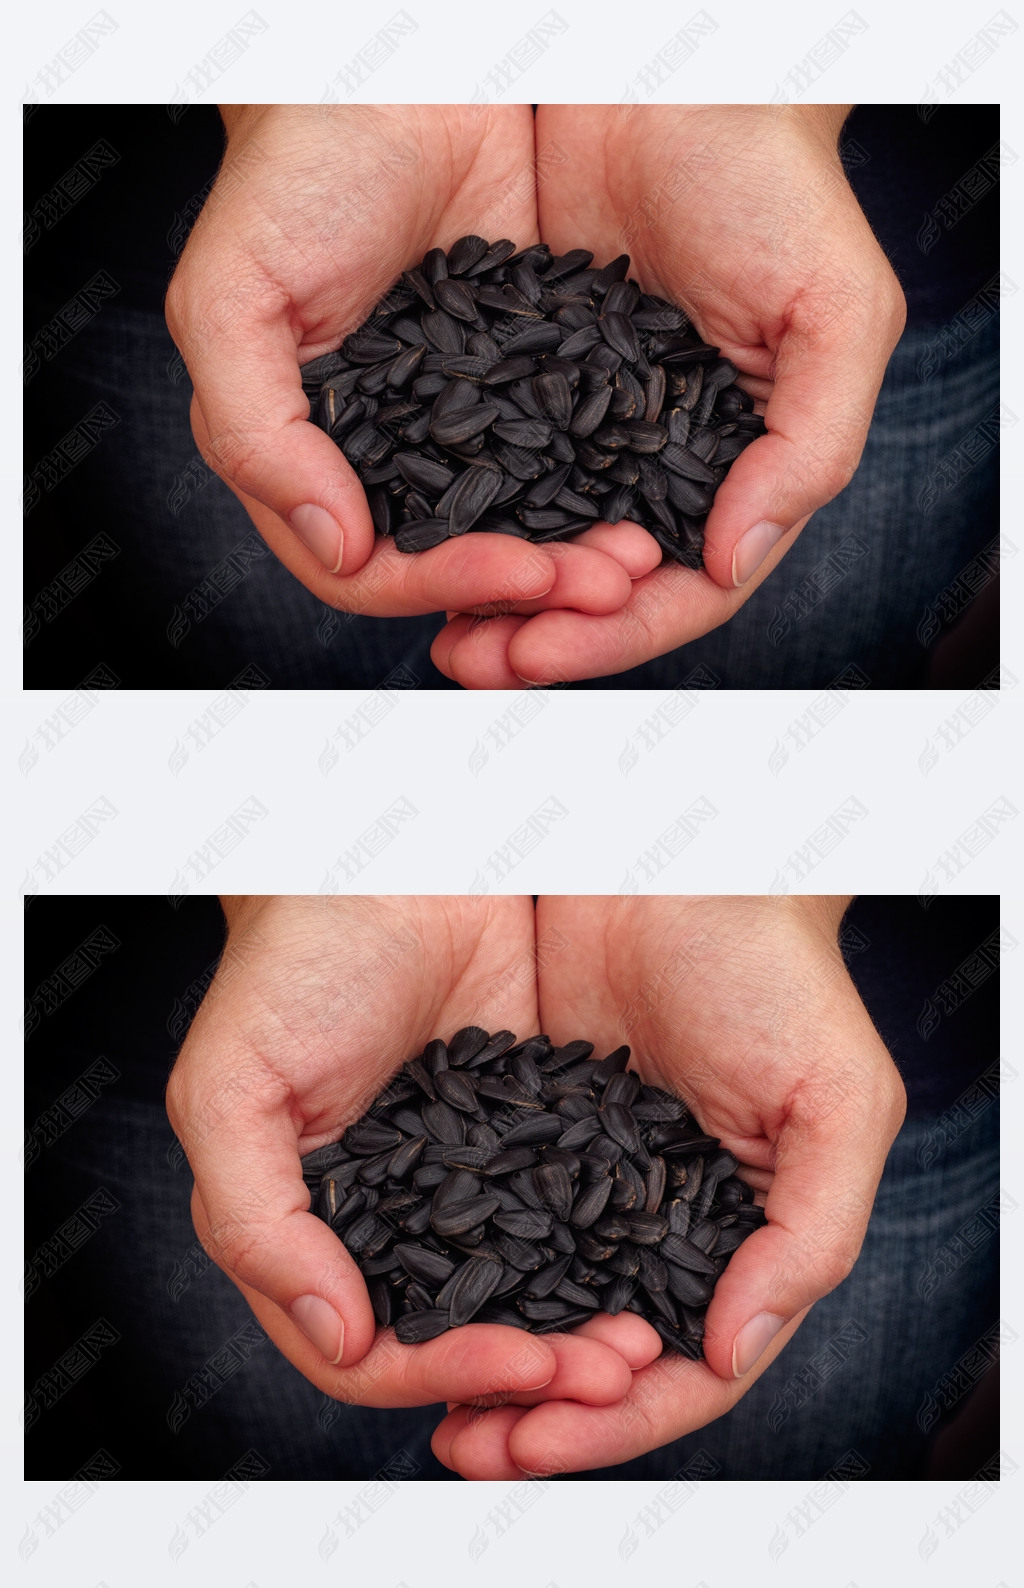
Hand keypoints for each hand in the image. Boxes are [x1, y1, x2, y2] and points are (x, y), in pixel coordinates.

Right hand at [165, 106, 635, 623]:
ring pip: (517, 527)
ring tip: (639, 559)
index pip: (365, 569)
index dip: (440, 584)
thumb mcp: (232, 299)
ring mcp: (460, 424)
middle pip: (452, 564)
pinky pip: (568, 460)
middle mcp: (385, 456)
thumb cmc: (296, 172)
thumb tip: (336, 544)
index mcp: (307, 457)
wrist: (399, 75)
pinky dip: (606, 491)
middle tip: (607, 583)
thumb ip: (255, 431)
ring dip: (576, 556)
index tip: (519, 570)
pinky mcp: (528, 382)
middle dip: (528, 583)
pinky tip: (653, 507)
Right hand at [166, 896, 642, 1412]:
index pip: (365, 1352)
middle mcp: (387, 1221)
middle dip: (530, 1369)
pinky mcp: (529, 1134)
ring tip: (641, 1345)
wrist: (393, 863)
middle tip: (608, 1373)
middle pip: (456, 1337)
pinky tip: (657, 1273)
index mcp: (306, 1229)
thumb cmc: (295, 963)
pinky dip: (608, 1258)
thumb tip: (337, 1336)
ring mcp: (462, 1182)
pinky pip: (569, 1217)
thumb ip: (256, 1219)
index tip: (521, 1364)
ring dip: (577, 1332)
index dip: (439, 1374)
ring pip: (521, 1293)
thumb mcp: (233, 1086)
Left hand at [430, 105, 906, 685]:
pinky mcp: (525, 381)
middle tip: (467, 660)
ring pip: (540, 542)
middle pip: (602, 585)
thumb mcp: (834, 311)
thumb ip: (807, 446)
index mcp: (742, 468)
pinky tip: (414, 544)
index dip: (616, 633)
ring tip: (437, 629)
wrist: (675, 80)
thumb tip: (732, 563)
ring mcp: (590, 429)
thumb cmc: (776, 184)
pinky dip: (460, 516)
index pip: (687, 588)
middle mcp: (662, 464)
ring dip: (491, 594)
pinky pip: (489, 468)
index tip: (538, 652)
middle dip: (538, 632)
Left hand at [433, 895, 905, 1474]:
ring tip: (425, 1395)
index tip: (538, 1440)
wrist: (678, 865)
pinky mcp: (529, 1129)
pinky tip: (408, 1300)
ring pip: (539, 1301)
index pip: (691, 1368)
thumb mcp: (835, 1099)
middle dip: (539, 1409)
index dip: (620, 1419)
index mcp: (747, 1235)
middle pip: (602, 1352)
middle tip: (464, 1444)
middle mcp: (664, 1223)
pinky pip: (490, 1220)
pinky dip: (460, 1271)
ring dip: (490, 1357)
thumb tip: (729, 1351)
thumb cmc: (777, 975)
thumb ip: (809, 1233)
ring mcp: (593, 1181)